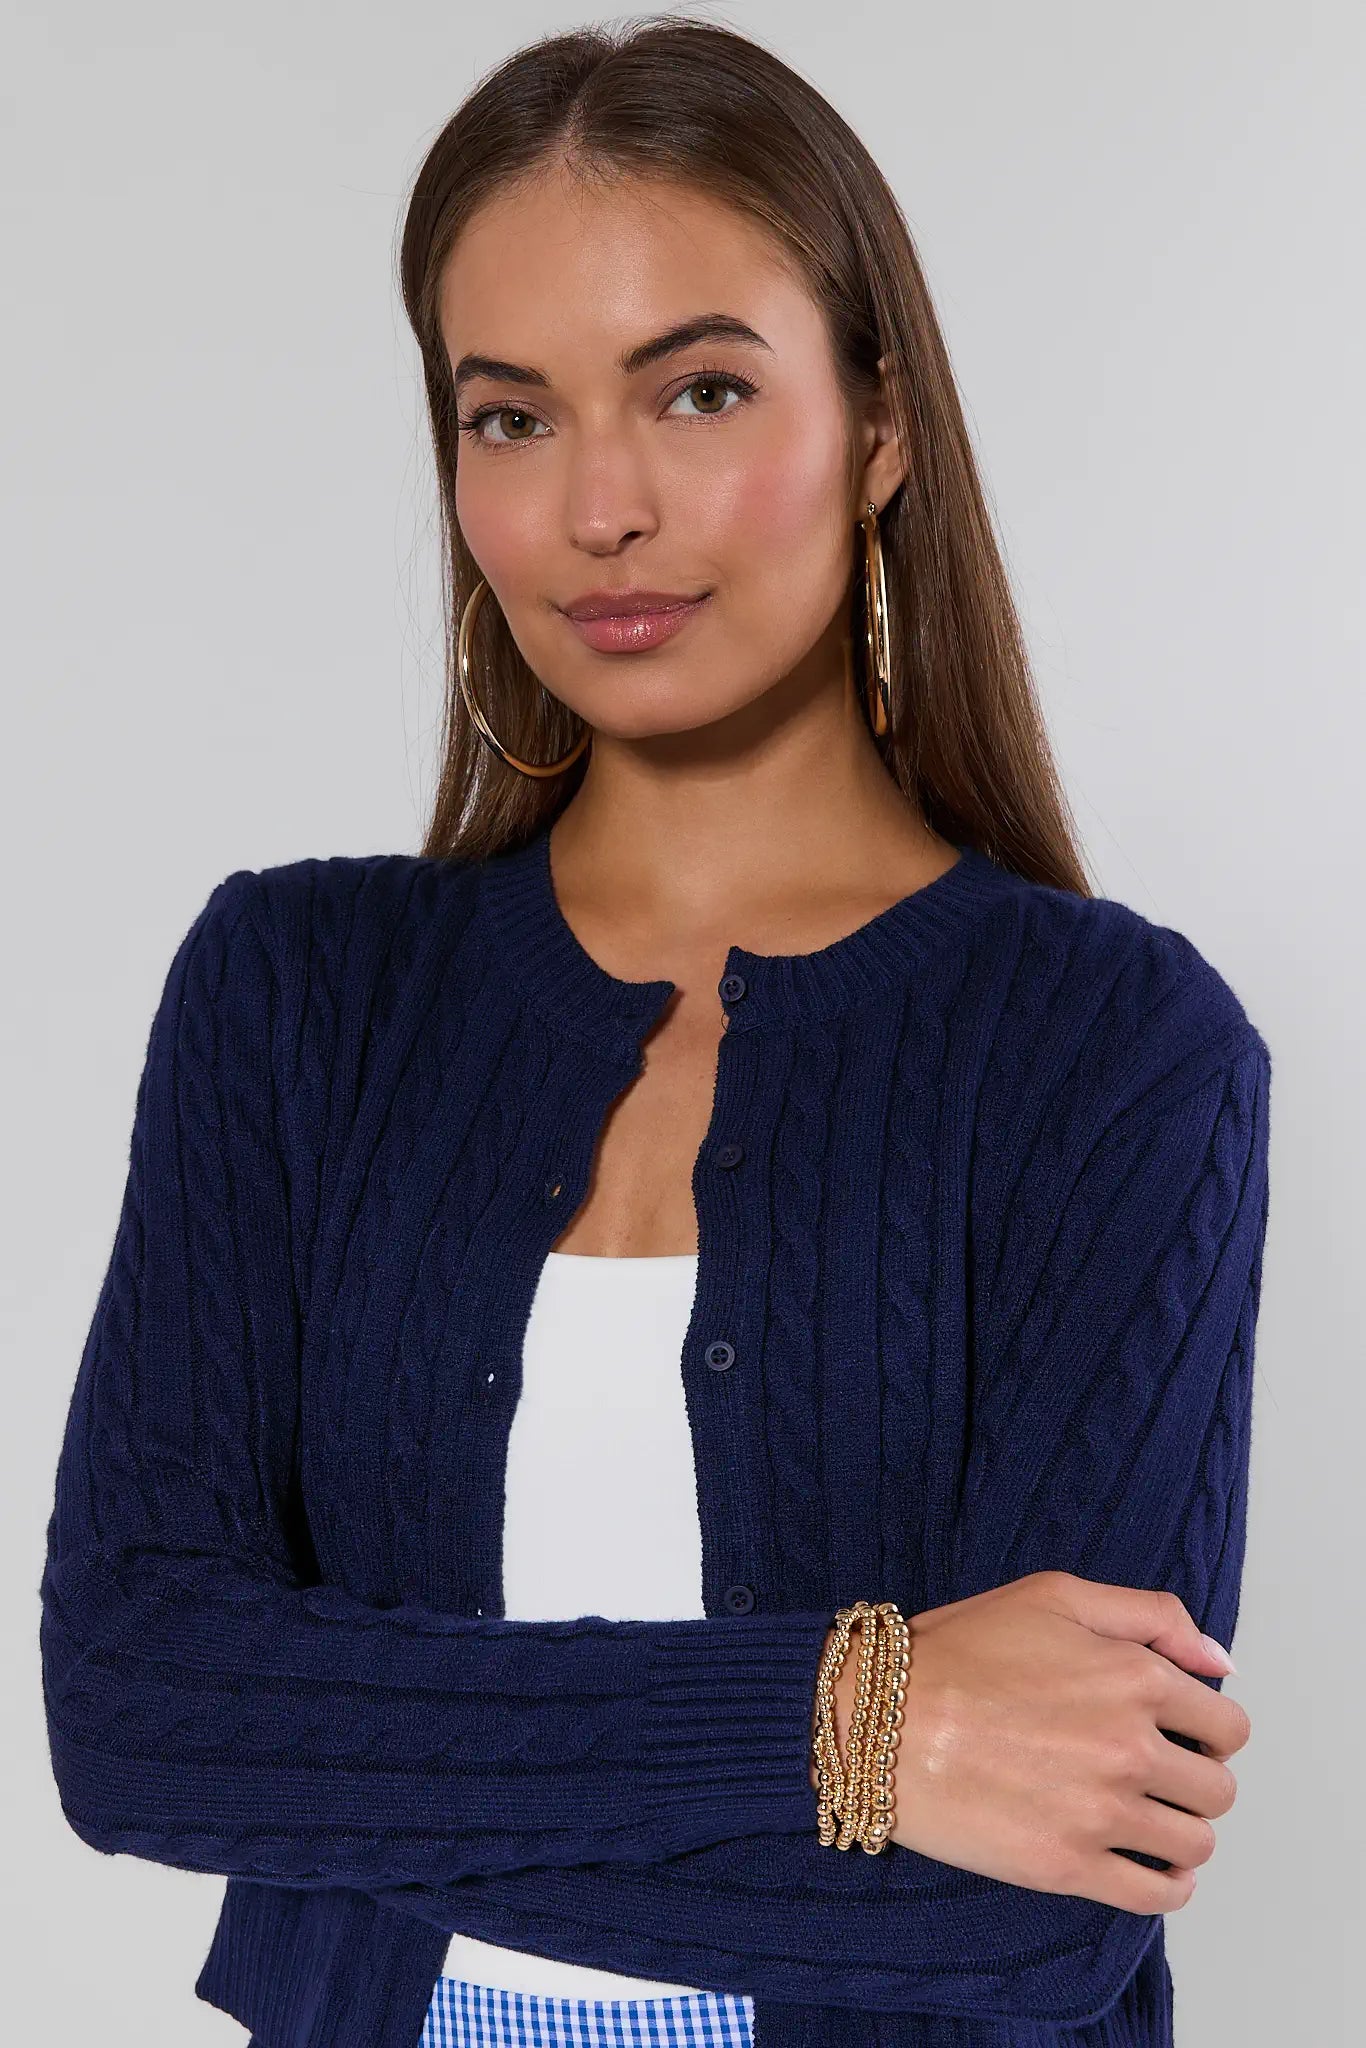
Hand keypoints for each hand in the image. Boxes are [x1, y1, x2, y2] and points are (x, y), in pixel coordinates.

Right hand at [809, 1572, 1249, 1912]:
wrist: (881, 1718)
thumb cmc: (960, 1650)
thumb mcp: (1054, 1596)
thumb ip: (1151, 1615)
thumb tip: (1220, 1663)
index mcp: (1137, 1679)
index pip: (1228, 1725)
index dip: (1207, 1728)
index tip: (1179, 1732)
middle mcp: (1130, 1748)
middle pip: (1218, 1789)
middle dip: (1195, 1779)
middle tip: (1155, 1772)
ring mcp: (1101, 1814)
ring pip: (1196, 1844)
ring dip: (1181, 1831)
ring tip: (1146, 1816)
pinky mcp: (1068, 1867)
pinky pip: (1158, 1896)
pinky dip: (1167, 1886)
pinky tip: (1146, 1864)